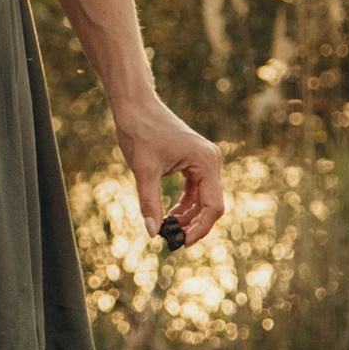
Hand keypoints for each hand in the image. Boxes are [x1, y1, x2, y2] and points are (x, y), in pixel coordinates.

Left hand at [114, 96, 224, 249]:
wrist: (135, 106)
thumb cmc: (140, 133)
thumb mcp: (144, 172)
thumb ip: (150, 203)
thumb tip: (153, 233)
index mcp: (207, 163)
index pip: (213, 206)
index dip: (200, 228)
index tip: (182, 243)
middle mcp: (211, 161)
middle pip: (211, 204)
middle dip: (194, 224)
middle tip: (173, 239)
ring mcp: (204, 161)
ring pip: (203, 198)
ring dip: (188, 216)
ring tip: (168, 228)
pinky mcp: (194, 161)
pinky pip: (196, 189)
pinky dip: (185, 204)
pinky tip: (169, 214)